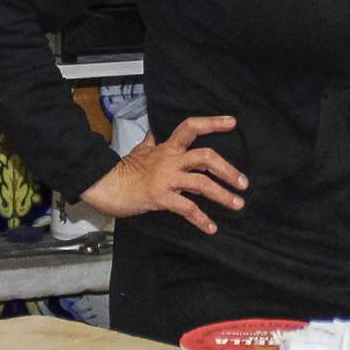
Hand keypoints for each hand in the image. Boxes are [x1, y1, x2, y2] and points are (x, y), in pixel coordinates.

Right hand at [78, 115, 247, 234]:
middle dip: (228, 169)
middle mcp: (170, 160)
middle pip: (206, 157)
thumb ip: (152, 142)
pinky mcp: (161, 197)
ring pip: (202, 183)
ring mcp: (166, 179)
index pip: (191, 127)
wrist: (106, 185)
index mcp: (167, 148)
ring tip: (237, 204)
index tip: (232, 122)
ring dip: (223, 195)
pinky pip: (187, 208)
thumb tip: (155, 133)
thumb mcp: (139, 150)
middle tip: (243, 182)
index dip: (212, 123)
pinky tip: (211, 227)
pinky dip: (201, 219)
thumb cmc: (123, 169)